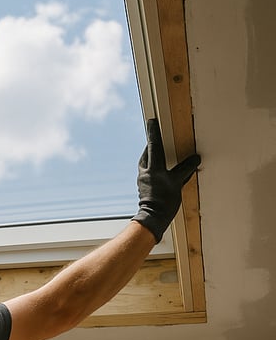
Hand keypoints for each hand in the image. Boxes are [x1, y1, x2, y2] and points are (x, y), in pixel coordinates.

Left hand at [132, 118, 200, 241]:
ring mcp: (143, 179)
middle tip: (156, 136)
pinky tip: (162, 171)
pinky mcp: (145, 187)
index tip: (151, 121)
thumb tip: (195, 158)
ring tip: (161, 153)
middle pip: (147, 153)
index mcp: (153, 168)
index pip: (153, 145)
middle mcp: (145, 172)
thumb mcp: (177, 183)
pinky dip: (156, 168)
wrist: (153, 218)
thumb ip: (185, 169)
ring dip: (153, 156)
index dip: (153, 132)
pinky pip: (150, 172)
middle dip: (152, 144)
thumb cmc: (164, 201)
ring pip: (147, 162)